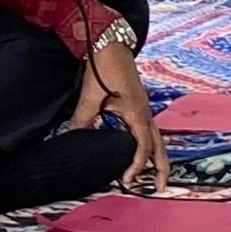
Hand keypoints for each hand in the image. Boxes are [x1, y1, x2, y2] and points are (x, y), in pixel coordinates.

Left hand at [71, 42, 169, 192]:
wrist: (110, 44)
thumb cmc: (103, 67)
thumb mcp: (90, 96)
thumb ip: (82, 120)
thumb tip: (70, 139)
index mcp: (136, 112)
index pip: (142, 146)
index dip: (137, 165)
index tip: (127, 179)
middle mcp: (144, 112)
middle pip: (159, 145)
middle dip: (161, 167)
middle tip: (160, 187)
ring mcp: (143, 108)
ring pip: (156, 138)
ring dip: (157, 157)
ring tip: (157, 175)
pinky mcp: (138, 104)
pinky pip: (148, 129)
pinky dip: (149, 144)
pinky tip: (141, 151)